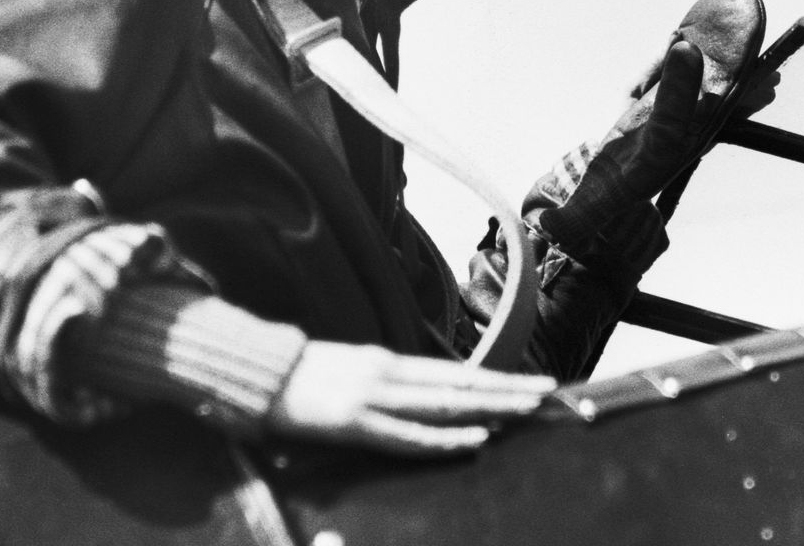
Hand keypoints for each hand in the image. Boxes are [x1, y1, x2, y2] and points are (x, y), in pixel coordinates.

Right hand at [264, 341, 555, 455]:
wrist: (252, 375)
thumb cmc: (299, 380)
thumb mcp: (350, 374)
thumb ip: (385, 385)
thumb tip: (421, 396)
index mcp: (388, 363)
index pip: (455, 373)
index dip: (497, 379)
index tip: (532, 382)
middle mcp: (389, 373)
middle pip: (461, 384)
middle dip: (508, 389)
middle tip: (550, 391)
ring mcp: (373, 396)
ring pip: (445, 403)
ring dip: (491, 406)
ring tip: (527, 408)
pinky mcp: (353, 421)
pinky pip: (408, 435)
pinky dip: (445, 438)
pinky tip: (475, 440)